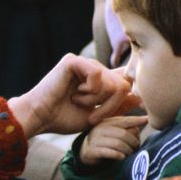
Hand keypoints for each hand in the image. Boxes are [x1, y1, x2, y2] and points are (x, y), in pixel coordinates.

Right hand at [8, 53, 131, 138]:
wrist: (40, 117)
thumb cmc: (63, 118)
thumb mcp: (97, 116)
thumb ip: (116, 106)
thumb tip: (140, 98)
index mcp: (97, 80)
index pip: (123, 81)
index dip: (129, 95)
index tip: (131, 108)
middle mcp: (92, 69)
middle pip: (122, 84)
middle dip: (111, 105)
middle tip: (93, 117)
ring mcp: (83, 63)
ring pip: (111, 81)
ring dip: (97, 100)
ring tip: (79, 104)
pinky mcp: (73, 61)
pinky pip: (97, 74)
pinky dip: (89, 90)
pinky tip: (74, 94)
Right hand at [80, 114, 147, 165]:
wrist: (87, 151)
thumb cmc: (106, 140)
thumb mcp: (115, 130)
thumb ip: (127, 126)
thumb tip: (144, 121)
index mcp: (108, 122)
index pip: (124, 120)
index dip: (136, 120)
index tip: (147, 119)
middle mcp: (100, 128)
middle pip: (123, 134)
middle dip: (133, 142)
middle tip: (137, 147)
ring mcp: (95, 139)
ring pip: (118, 144)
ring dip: (127, 150)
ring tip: (129, 153)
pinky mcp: (92, 150)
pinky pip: (109, 153)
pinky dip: (118, 155)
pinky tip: (122, 157)